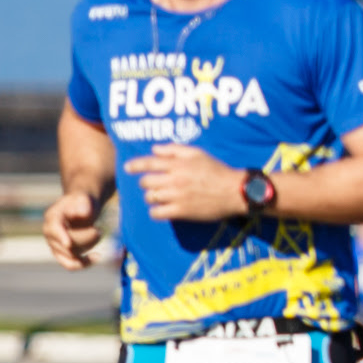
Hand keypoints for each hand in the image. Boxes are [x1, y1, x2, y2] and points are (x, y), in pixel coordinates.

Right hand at [44, 189, 105, 268]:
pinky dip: (84, 263)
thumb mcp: (85, 199)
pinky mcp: (62, 254)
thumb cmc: (83, 203)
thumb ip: (84, 204)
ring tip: (98, 234)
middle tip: (99, 230)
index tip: (68, 244)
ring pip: (70, 255)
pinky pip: (70, 264)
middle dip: (86, 239)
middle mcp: (50, 233)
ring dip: (88, 246)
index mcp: (52, 216)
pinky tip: (97, 257)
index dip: (60, 236)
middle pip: (65, 244)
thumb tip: (83, 213)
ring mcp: (54, 244)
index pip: (53, 228)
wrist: (82, 209)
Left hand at [124, 145, 247, 222]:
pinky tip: (163, 209)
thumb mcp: (198, 154)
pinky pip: (156, 213)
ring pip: (150, 197)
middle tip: (155, 184)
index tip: (127, 168)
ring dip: (152, 197)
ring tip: (161, 196)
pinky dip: (156, 211)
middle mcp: (175, 179)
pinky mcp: (181, 211)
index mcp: (178, 164)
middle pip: (146, 182)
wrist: (235, 191)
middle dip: (147, 182)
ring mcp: (177, 196)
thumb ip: (174, 149)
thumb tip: (154, 149)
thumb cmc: (217, 170)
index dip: (134, 165)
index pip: (148, 163)